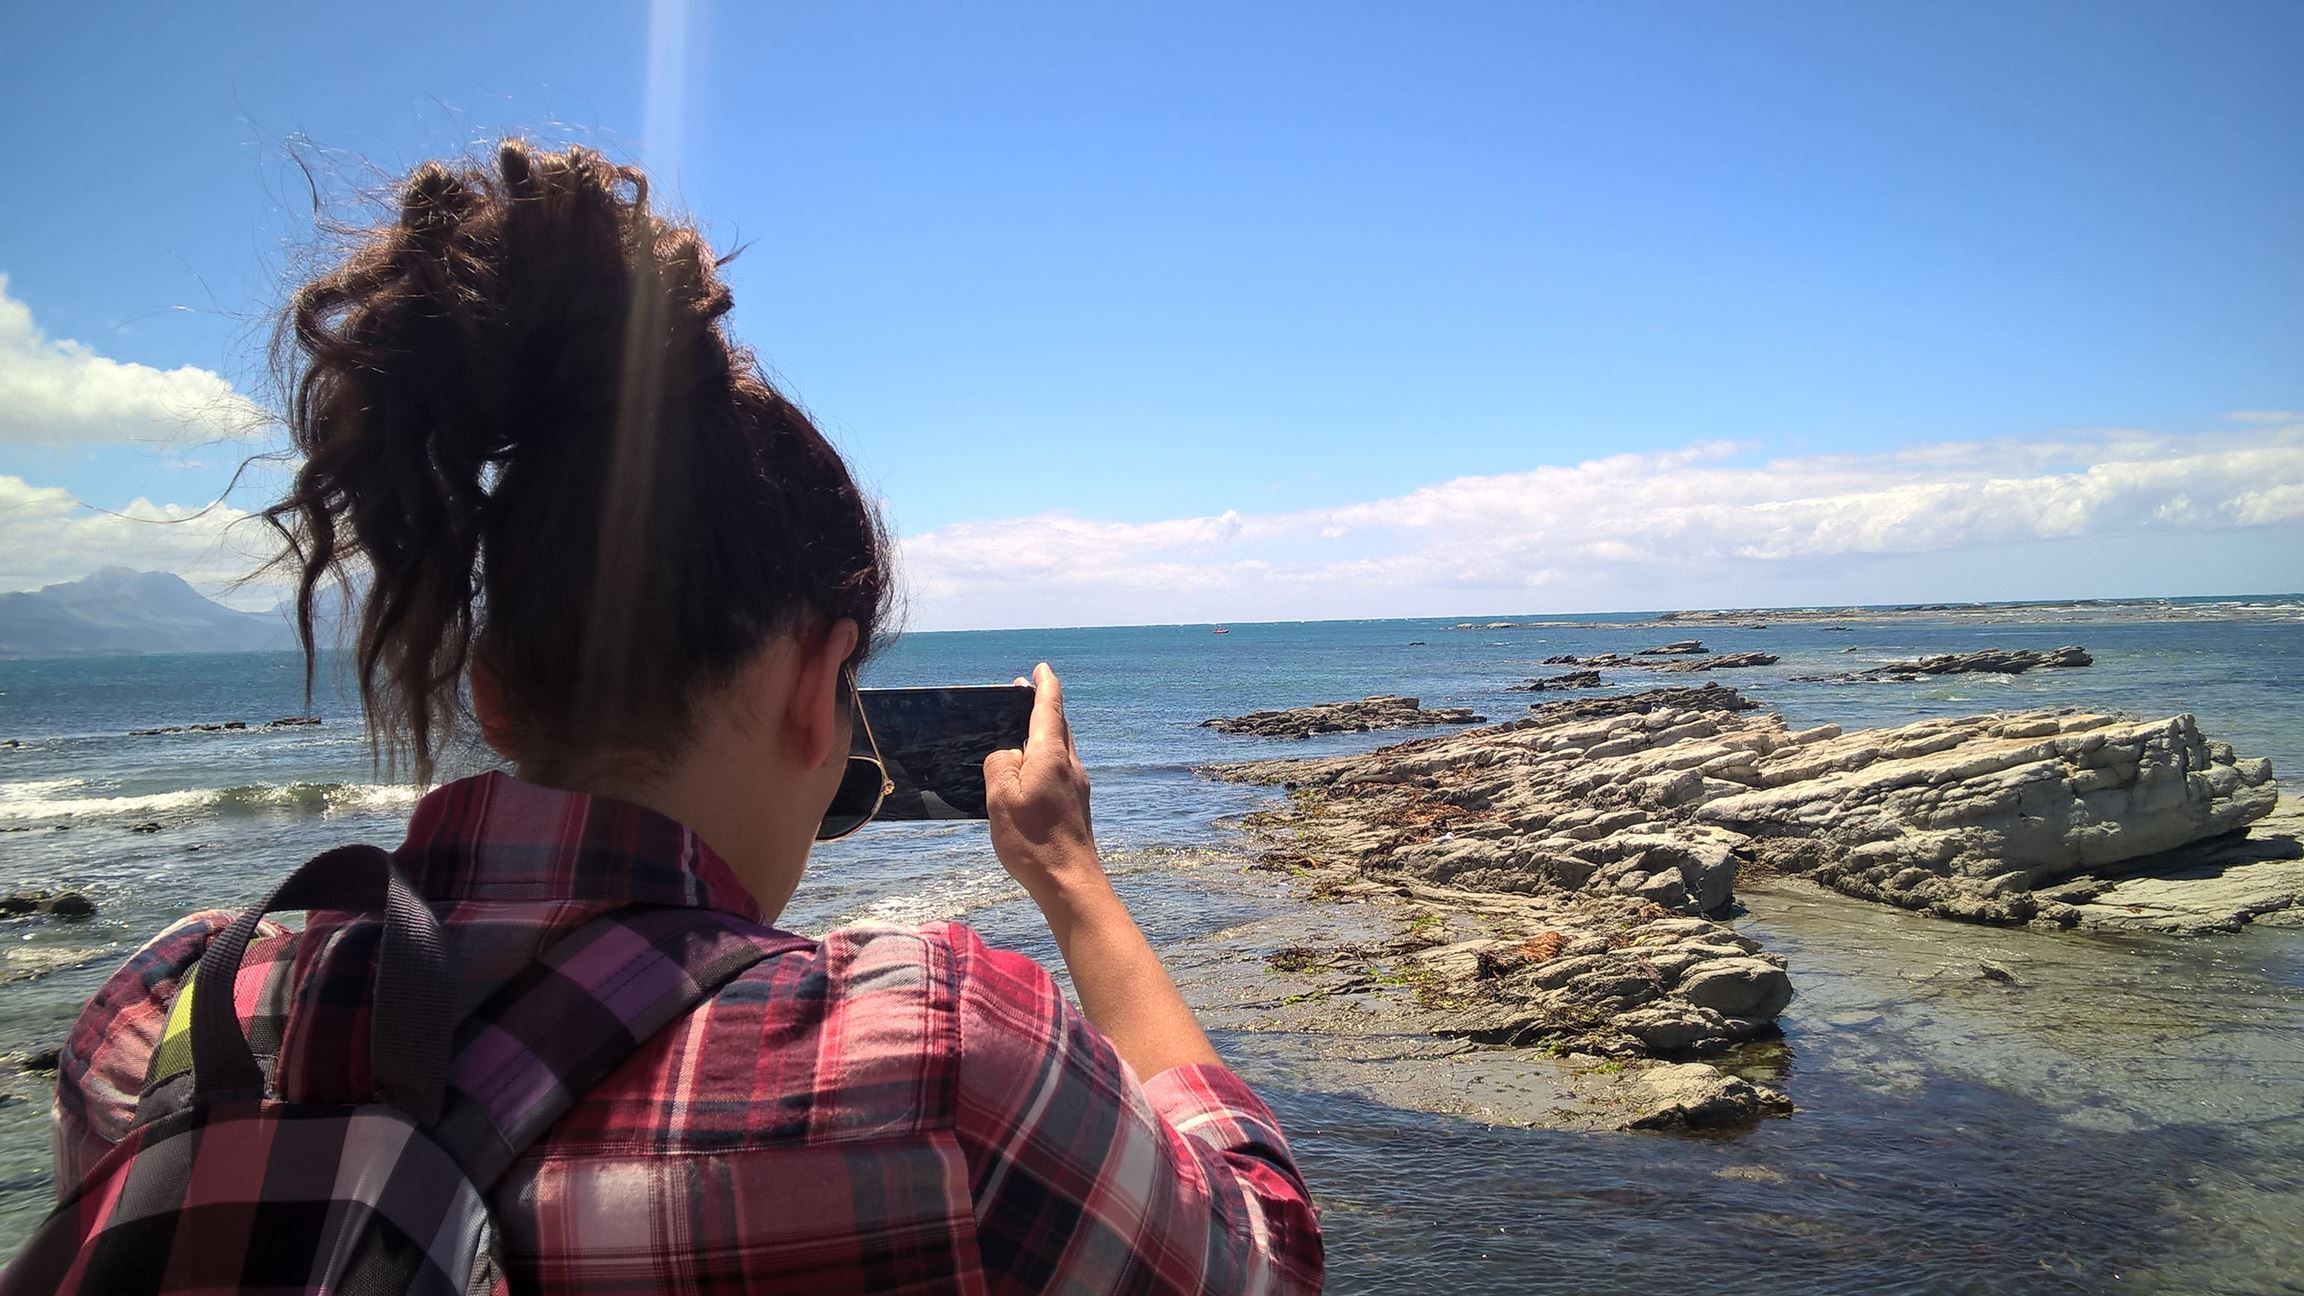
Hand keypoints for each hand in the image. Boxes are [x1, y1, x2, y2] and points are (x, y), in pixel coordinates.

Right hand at [984, 663, 1105, 913]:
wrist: (1070, 883)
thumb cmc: (1034, 842)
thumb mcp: (1001, 798)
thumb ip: (1000, 764)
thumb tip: (1008, 754)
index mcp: (1051, 754)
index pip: (1050, 707)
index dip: (1044, 684)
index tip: (1040, 669)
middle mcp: (1070, 764)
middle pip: (1058, 724)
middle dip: (1041, 705)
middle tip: (1022, 693)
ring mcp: (1076, 785)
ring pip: (1060, 747)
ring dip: (1044, 732)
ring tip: (1020, 730)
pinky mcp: (1076, 805)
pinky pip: (1059, 768)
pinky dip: (1045, 756)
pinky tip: (1029, 771)